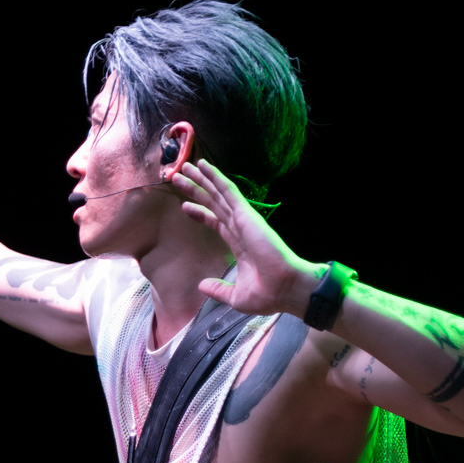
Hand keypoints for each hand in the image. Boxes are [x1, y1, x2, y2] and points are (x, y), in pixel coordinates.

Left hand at [171, 159, 320, 316]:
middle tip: (179, 177)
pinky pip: (229, 192)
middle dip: (196, 190)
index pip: (216, 223)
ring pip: (219, 194)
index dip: (200, 213)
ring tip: (186, 165)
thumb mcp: (235, 296)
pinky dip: (217, 178)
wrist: (285, 289)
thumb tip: (202, 285)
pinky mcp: (247, 215)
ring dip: (202, 179)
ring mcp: (244, 220)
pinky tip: (205, 167)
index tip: (184, 206)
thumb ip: (218, 289)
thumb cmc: (267, 294)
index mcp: (239, 245)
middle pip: (214, 204)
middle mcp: (240, 228)